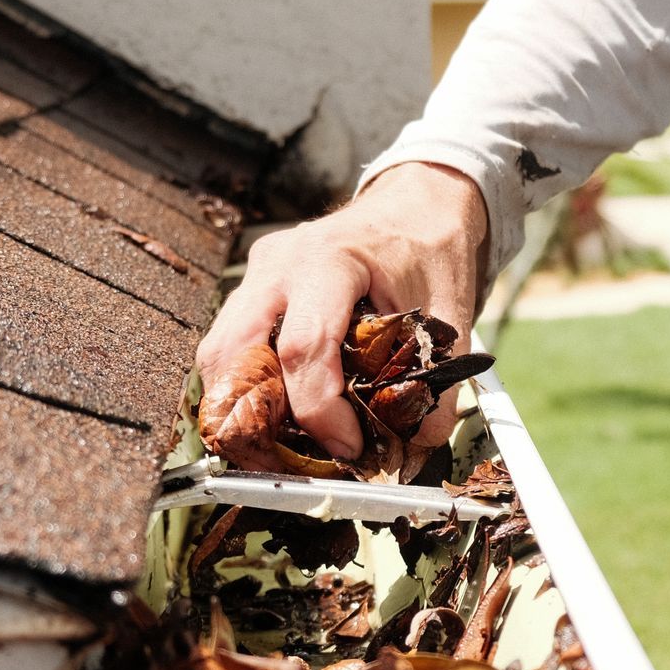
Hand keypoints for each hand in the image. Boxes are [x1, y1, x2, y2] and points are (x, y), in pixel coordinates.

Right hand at [196, 163, 487, 458]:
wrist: (416, 203)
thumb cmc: (429, 248)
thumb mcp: (450, 312)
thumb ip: (438, 379)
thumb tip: (417, 445)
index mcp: (331, 261)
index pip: (305, 347)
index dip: (320, 412)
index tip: (348, 448)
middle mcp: (280, 265)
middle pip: (233, 354)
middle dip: (252, 420)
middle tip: (286, 466)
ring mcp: (258, 274)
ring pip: (219, 354)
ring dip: (242, 408)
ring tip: (282, 449)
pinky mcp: (254, 289)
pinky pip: (230, 347)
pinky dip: (247, 388)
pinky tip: (280, 416)